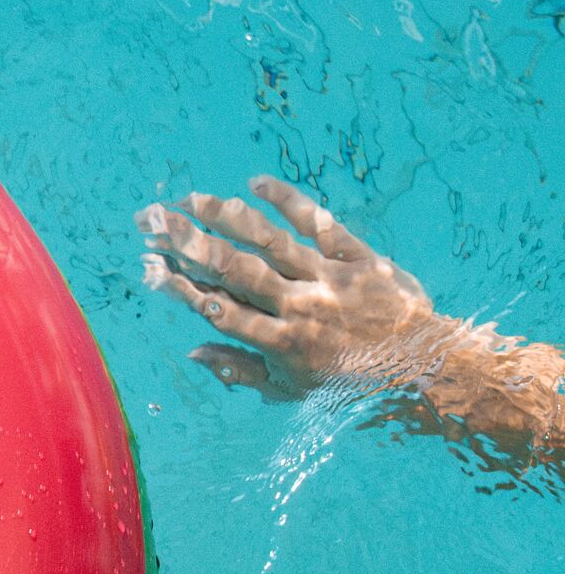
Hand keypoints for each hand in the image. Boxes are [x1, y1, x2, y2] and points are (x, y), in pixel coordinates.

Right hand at [136, 177, 443, 399]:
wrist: (427, 367)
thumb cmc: (350, 383)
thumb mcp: (291, 390)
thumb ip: (239, 370)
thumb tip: (191, 349)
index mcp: (282, 343)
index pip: (220, 311)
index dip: (180, 287)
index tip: (147, 264)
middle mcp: (302, 308)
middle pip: (236, 270)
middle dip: (189, 243)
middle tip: (151, 219)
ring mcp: (330, 279)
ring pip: (270, 242)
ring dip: (226, 217)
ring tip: (189, 198)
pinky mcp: (360, 258)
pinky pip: (321, 224)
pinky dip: (288, 201)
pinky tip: (256, 183)